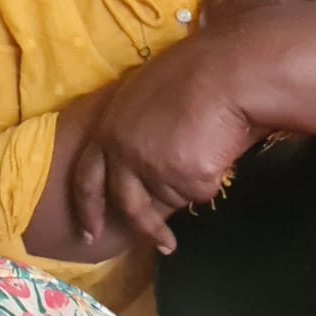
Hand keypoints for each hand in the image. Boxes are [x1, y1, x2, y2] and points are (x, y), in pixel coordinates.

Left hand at [68, 32, 261, 255]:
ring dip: (191, 183)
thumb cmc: (193, 71)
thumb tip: (142, 154)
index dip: (87, 207)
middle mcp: (123, 153)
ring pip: (173, 197)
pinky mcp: (186, 180)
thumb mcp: (143, 95)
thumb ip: (134, 129)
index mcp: (108, 128)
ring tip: (208, 145)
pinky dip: (214, 176)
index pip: (87, 177)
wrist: (228, 71)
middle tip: (163, 244)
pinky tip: (220, 147)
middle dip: (145, 228)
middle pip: (129, 204)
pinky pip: (202, 191)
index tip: (88, 232)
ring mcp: (153, 169)